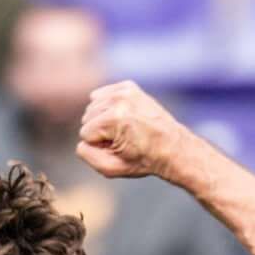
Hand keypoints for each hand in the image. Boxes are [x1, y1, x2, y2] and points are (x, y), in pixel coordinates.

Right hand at [75, 78, 189, 180]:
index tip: (118, 148)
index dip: (99, 145)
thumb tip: (82, 141)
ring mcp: (125, 90)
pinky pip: (101, 95)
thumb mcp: (112, 168)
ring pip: (93, 106)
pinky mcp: (129, 86)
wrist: (172, 147)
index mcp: (115, 119)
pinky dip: (107, 106)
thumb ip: (88, 156)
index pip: (85, 133)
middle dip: (100, 131)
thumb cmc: (143, 159)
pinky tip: (122, 116)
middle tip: (122, 139)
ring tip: (124, 129)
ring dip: (103, 119)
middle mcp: (120, 100)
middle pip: (87, 117)